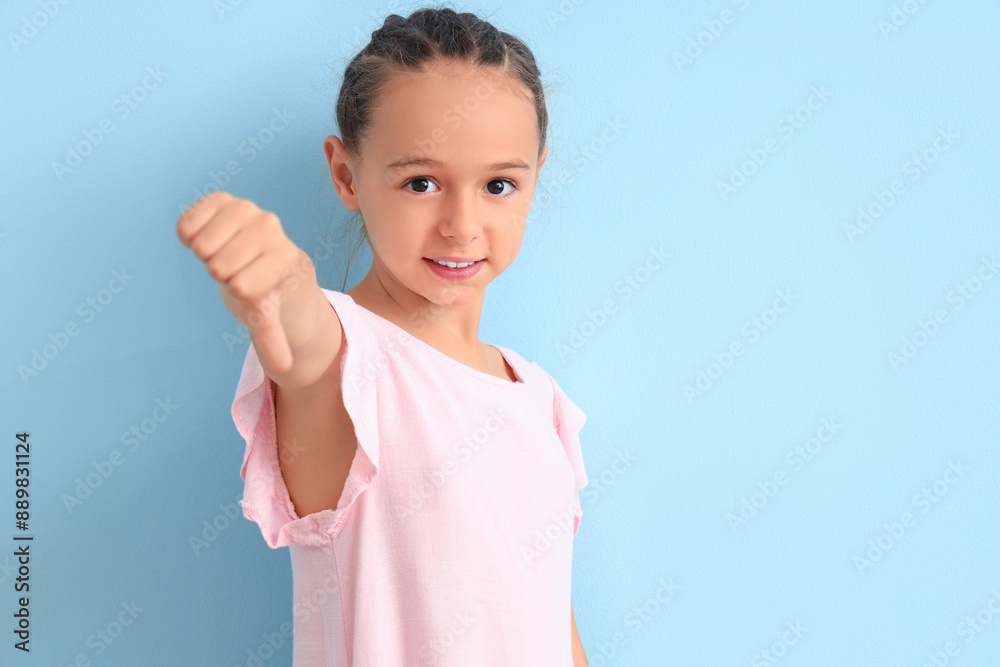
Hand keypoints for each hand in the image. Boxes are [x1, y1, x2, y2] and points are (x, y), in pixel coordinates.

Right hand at [176, 191, 312, 373]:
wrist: (261, 255)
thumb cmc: (266, 289)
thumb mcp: (270, 313)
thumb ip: (273, 338)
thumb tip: (286, 367)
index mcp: (286, 258)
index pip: (243, 287)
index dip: (239, 292)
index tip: (251, 286)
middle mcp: (271, 228)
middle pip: (219, 266)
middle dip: (221, 275)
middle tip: (235, 270)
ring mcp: (247, 209)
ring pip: (203, 244)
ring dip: (206, 255)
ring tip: (223, 254)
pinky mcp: (224, 200)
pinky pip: (189, 221)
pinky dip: (189, 233)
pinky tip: (205, 237)